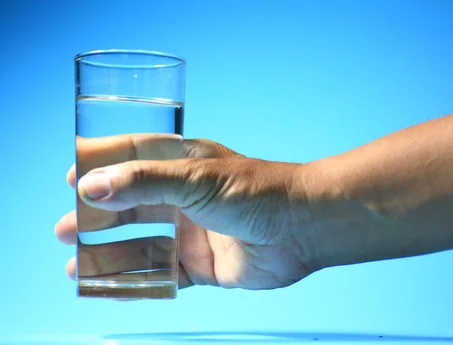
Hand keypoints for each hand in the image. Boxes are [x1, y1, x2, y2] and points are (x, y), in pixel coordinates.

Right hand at [55, 135, 314, 289]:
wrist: (302, 227)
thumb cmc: (255, 191)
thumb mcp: (194, 179)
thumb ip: (143, 182)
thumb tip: (90, 187)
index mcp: (184, 165)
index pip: (133, 160)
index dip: (101, 168)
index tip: (71, 179)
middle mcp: (186, 198)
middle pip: (131, 207)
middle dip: (97, 218)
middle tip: (64, 229)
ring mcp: (194, 232)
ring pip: (142, 246)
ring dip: (109, 254)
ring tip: (75, 265)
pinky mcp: (204, 265)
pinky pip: (162, 275)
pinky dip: (136, 282)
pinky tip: (110, 286)